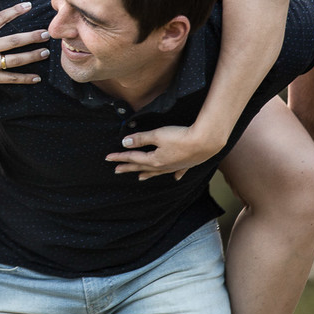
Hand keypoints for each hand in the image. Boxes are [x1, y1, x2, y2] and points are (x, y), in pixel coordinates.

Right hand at [0, 1, 50, 100]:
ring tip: (45, 52)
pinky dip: (24, 79)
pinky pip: (11, 78)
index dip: (14, 11)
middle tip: (46, 33)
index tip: (28, 5)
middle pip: (14, 41)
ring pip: (15, 60)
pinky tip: (36, 77)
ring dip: (32, 56)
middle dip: (32, 37)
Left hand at [104, 125, 226, 180]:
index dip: (120, 157)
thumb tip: (124, 142)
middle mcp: (164, 166)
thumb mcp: (157, 134)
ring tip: (140, 178)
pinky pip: (178, 172)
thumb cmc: (181, 137)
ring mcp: (175, 166)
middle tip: (116, 171)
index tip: (108, 158)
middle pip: (142, 167)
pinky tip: (175, 178)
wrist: (206, 142)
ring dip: (148, 174)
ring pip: (158, 172)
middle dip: (129, 168)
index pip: (133, 157)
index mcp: (155, 160)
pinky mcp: (187, 164)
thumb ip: (141, 139)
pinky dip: (175, 175)